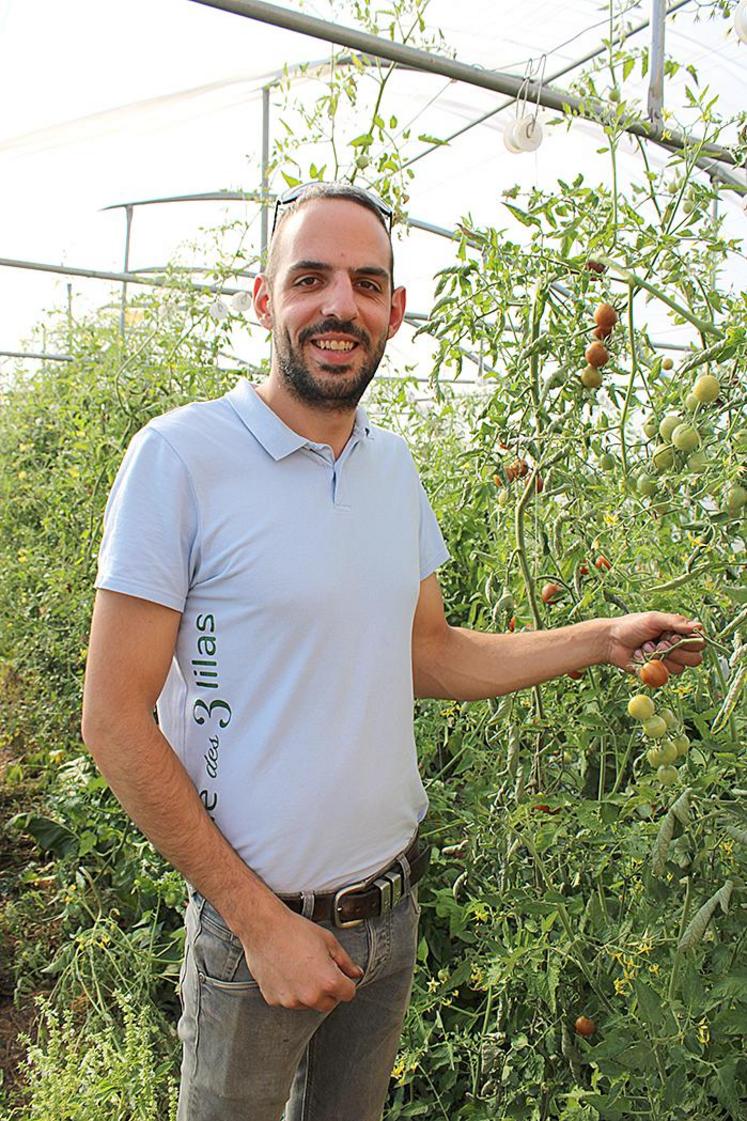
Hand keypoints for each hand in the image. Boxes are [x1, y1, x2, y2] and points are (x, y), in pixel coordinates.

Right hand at [241, 901, 363, 1011]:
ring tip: (300, 967)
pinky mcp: (274, 1000)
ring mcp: (291, 1000)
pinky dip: (290, 990)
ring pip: (308, 1003)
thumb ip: (346, 962)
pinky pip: (289, 1000)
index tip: (340, 974)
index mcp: (328, 982)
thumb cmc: (295, 931)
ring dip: (309, 992)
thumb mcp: (328, 941)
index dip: (346, 982)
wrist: (264, 928)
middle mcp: (310, 996)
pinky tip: (286, 971)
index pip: (348, 994)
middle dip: (329, 990)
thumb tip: (356, 973)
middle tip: (319, 969)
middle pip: (329, 1003)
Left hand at [605, 611, 704, 674]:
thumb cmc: (632, 626)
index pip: (699, 643)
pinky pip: (664, 676)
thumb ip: (676, 622)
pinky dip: (652, 667)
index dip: (690, 642)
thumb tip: (699, 626)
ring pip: (680, 668)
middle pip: (695, 659)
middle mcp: (676, 648)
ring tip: (647, 647)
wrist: (611, 641)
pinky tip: (642, 657)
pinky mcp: (657, 674)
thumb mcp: (654, 619)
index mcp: (679, 633)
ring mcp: (667, 662)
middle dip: (677, 651)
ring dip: (662, 657)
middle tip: (660, 642)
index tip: (673, 635)